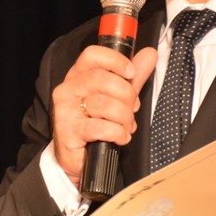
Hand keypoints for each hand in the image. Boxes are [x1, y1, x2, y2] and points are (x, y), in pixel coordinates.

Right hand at [51, 45, 157, 186]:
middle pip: (101, 79)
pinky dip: (117, 132)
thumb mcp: (116, 97)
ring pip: (103, 104)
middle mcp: (68, 89)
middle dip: (126, 95)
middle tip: (131, 108)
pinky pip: (100, 127)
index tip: (131, 73)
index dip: (115, 61)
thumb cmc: (96, 125)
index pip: (92, 55)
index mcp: (78, 75)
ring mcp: (66, 109)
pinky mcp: (68, 130)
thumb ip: (132, 77)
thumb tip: (150, 54)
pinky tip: (120, 137)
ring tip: (126, 126)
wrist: (78, 160)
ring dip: (123, 117)